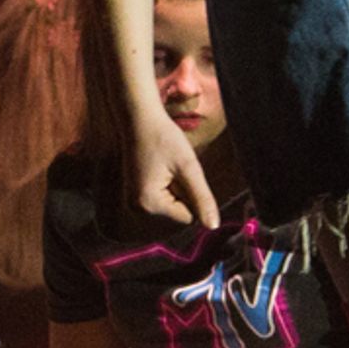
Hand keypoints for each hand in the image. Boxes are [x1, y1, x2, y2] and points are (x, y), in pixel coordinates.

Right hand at [131, 105, 216, 226]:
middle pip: (179, 216)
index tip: (183, 172)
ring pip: (172, 210)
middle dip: (184, 195)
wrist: (139, 120)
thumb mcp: (188, 166)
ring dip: (177, 192)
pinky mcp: (136, 197)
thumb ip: (202, 198)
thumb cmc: (164, 138)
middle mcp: (138, 210)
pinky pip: (163, 203)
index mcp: (149, 204)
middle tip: (173, 169)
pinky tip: (162, 171)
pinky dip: (169, 189)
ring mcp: (134, 205)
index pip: (188, 218)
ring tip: (167, 169)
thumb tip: (214, 226)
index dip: (194, 196)